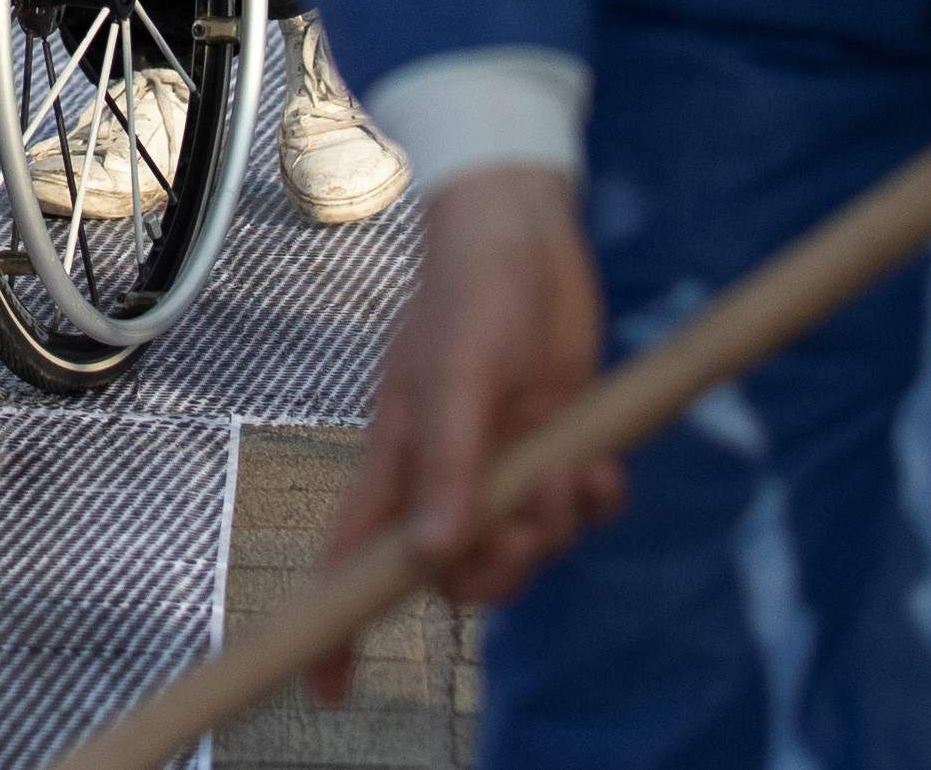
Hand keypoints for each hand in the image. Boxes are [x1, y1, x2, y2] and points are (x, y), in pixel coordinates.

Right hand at [317, 168, 616, 696]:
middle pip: (459, 574)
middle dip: (503, 567)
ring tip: (573, 471)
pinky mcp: (555, 446)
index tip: (328, 692)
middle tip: (532, 519)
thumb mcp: (456, 378)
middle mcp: (447, 473)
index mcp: (399, 461)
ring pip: (527, 547)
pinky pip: (580, 513)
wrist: (530, 237)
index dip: (335, 626)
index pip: (351, 558)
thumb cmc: (472, 295)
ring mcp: (504, 463)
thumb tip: (438, 558)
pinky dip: (597, 501)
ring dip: (558, 527)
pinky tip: (602, 466)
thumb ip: (449, 467)